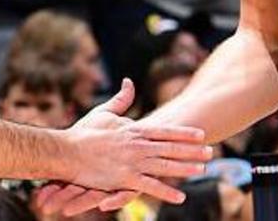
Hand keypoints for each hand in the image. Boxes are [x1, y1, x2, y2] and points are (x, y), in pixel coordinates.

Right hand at [46, 79, 210, 214]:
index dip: (184, 133)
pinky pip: (150, 187)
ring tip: (202, 170)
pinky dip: (166, 191)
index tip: (201, 134)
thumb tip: (129, 81)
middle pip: (170, 148)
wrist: (67, 151)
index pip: (165, 131)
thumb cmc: (84, 132)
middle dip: (192, 151)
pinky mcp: (125, 178)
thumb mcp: (104, 112)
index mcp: (134, 130)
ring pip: (165, 166)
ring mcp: (133, 162)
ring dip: (185, 168)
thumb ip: (121, 99)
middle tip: (211, 152)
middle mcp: (138, 145)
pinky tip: (180, 196)